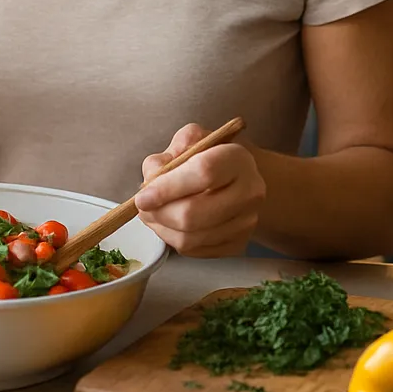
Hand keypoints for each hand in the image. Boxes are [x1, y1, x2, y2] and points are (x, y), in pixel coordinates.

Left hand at [133, 123, 266, 257]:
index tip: (142, 196)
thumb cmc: (211, 157)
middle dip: (159, 213)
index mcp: (237, 158)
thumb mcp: (191, 140)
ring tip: (153, 214)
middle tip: (143, 206)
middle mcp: (249, 191)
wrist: (242, 179)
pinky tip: (171, 224)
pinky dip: (174, 239)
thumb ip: (168, 154)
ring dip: (162, 229)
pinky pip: (194, 251)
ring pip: (190, 238)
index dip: (167, 188)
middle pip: (194, 214)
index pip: (202, 173)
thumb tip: (151, 179)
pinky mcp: (238, 244)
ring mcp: (246, 222)